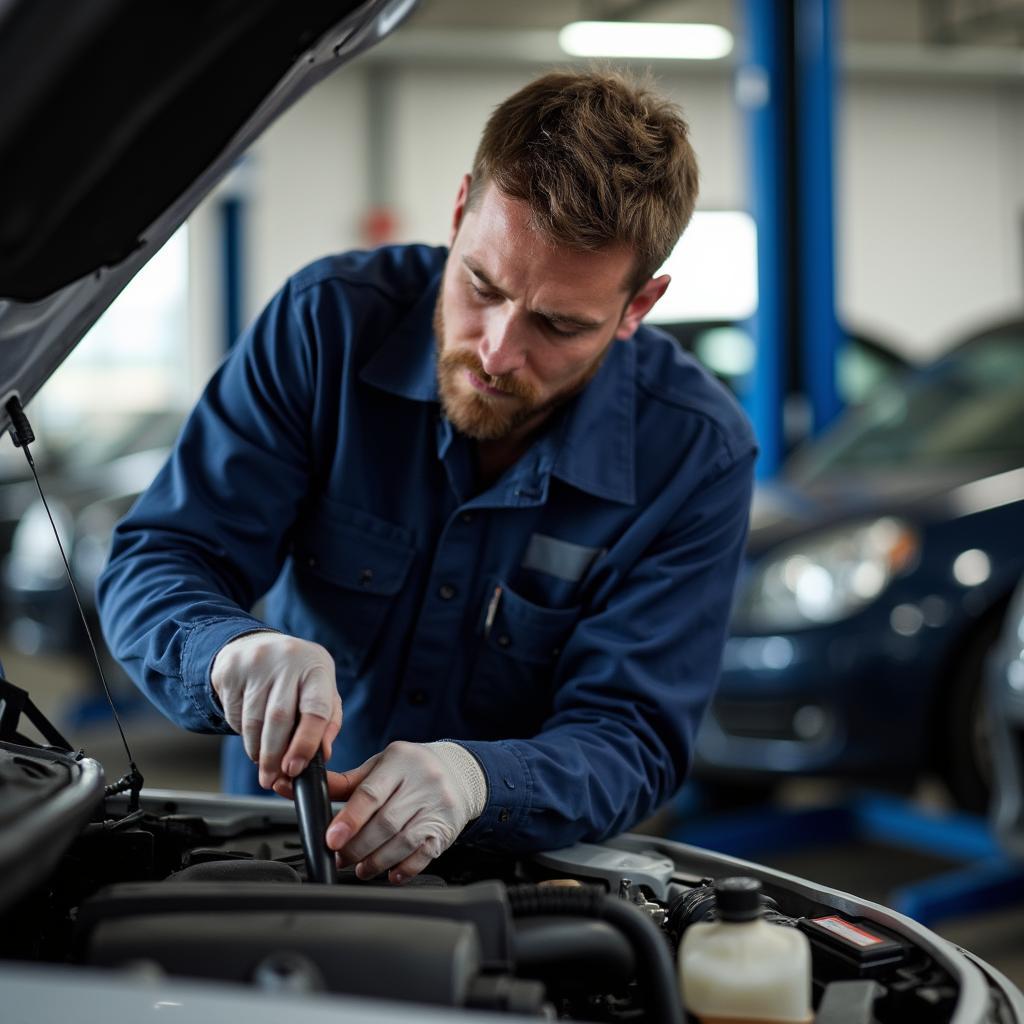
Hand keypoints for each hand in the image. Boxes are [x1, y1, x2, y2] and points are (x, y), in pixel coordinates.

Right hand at [211, 631, 341, 789]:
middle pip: (278, 719)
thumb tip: (323, 754)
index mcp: (317, 668)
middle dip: (274, 757)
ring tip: (263, 764)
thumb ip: (328, 722)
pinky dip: (243, 735)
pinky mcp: (230, 671)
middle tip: (272, 779)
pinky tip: (252, 736)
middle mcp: (288, 661)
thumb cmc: (298, 674)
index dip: (305, 744)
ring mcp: (257, 663)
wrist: (257, 644)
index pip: (315, 710)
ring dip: (257, 751)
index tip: (295, 769)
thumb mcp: (322, 689)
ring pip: (253, 721)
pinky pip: (235, 715)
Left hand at [278, 741, 485, 882]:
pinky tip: (390, 873)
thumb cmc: (411, 768)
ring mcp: (437, 806)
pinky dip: (404, 869)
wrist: (458, 771)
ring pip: (403, 843)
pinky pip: (425, 855)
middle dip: (357, 847)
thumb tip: (299, 788)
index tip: (332, 839)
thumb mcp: (380, 765)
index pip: (371, 794)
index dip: (349, 820)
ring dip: (376, 862)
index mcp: (399, 762)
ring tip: (360, 868)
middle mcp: (422, 782)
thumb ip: (346, 782)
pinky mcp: (447, 829)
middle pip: (385, 823)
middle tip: (340, 857)